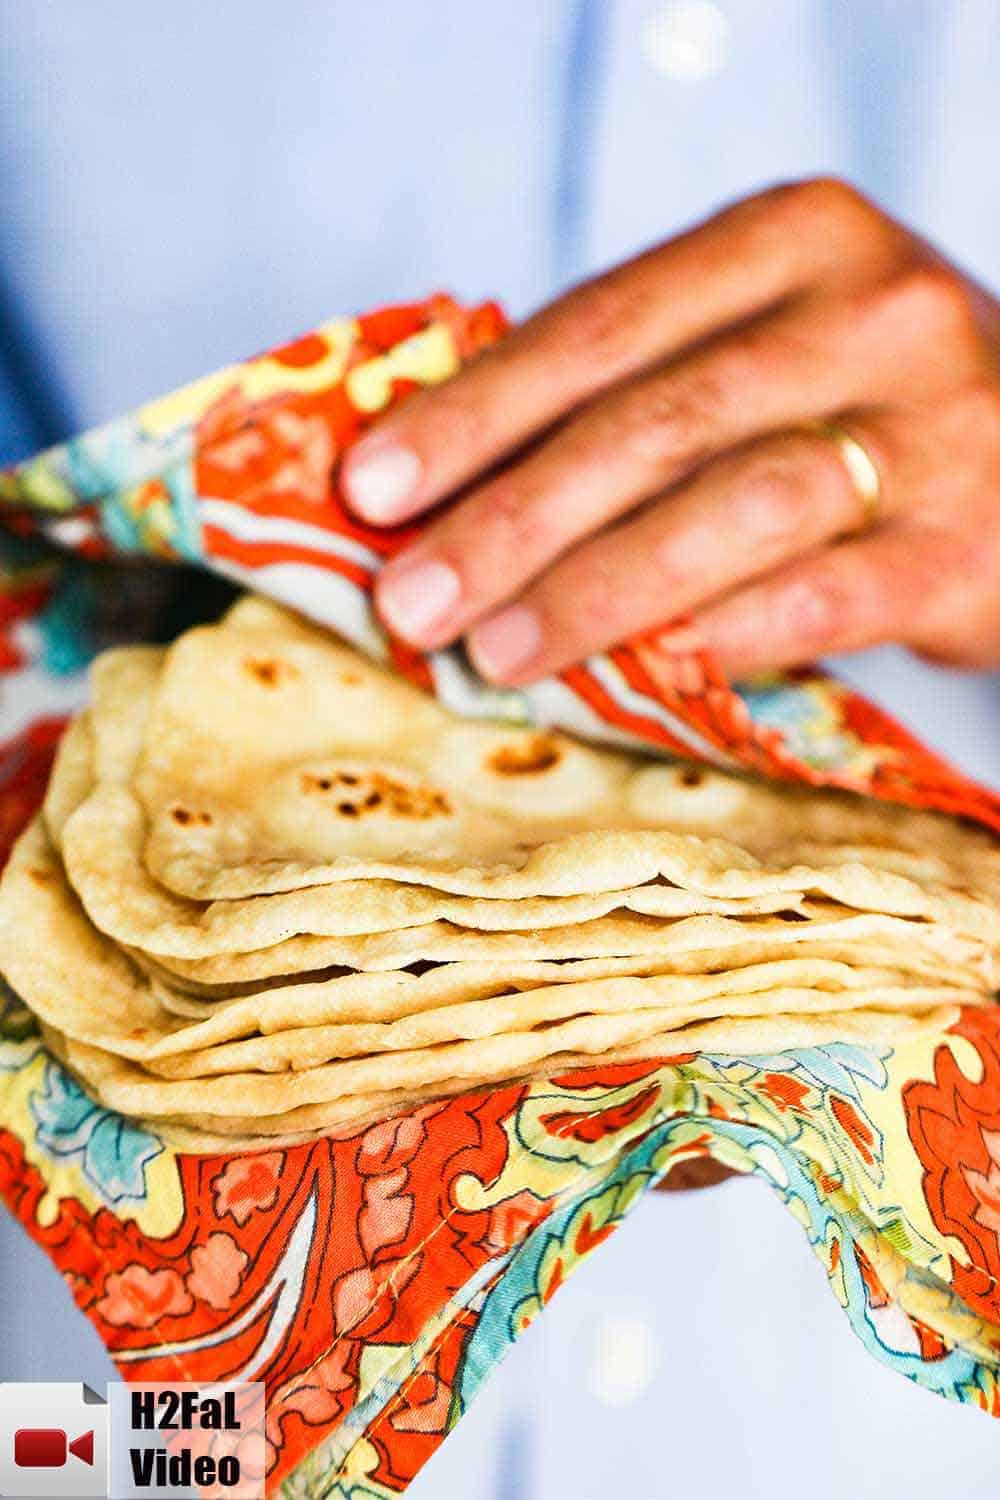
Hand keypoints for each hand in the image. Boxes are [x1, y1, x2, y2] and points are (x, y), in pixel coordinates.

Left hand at [342, 179, 999, 682]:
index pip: (602, 323)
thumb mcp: (766, 346)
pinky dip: (720, 637)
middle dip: (511, 519)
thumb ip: (638, 386)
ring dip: (595, 590)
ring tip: (496, 652)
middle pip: (653, 421)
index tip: (373, 489)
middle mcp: (875, 313)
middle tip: (412, 599)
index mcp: (798, 237)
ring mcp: (938, 428)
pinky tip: (644, 672)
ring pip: (733, 508)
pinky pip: (823, 597)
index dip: (475, 411)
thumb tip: (441, 485)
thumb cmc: (859, 402)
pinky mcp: (972, 546)